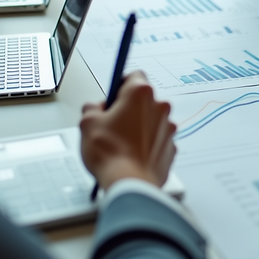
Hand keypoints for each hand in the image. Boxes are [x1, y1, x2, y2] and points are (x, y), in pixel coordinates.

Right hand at [80, 72, 176, 188]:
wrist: (130, 183)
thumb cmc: (111, 153)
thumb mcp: (87, 123)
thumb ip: (92, 108)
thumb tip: (95, 109)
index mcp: (140, 94)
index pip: (134, 75)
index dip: (120, 84)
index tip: (113, 95)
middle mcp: (159, 107)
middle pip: (143, 100)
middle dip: (128, 109)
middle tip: (111, 123)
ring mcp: (168, 128)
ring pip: (151, 121)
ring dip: (138, 127)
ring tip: (120, 144)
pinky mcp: (171, 147)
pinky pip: (157, 139)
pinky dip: (147, 144)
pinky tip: (131, 155)